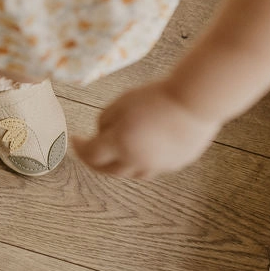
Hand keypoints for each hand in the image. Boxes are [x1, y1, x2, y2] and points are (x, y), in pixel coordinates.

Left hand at [73, 82, 222, 179]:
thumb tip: (102, 134)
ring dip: (118, 165)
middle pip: (108, 170)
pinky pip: (152, 168)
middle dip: (95, 162)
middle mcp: (136, 161)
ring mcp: (157, 166)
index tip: (75, 139)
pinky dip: (141, 161)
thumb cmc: (156, 98)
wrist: (195, 102)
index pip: (90, 154)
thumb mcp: (120, 103)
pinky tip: (141, 150)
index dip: (79, 148)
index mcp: (119, 145)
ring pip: (131, 173)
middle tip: (89, 153)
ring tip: (114, 154)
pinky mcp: (175, 164)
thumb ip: (104, 121)